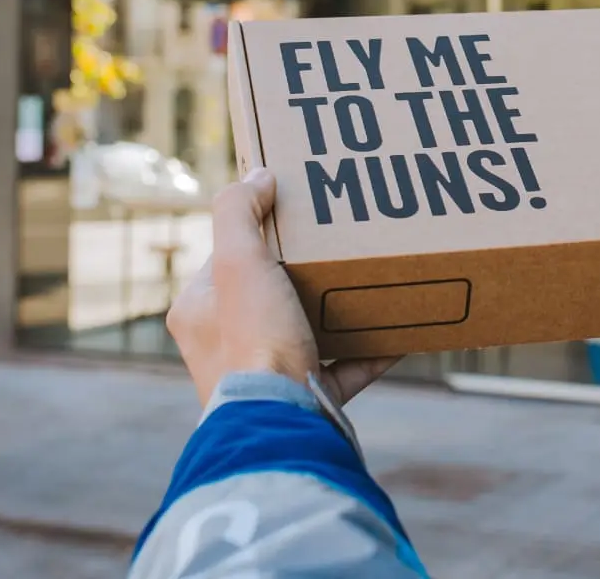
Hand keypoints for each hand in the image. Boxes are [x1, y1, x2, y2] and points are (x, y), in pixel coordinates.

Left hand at [167, 168, 397, 407]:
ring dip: (340, 306)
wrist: (280, 422)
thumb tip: (258, 176)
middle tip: (343, 242)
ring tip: (373, 278)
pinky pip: (345, 365)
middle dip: (309, 269)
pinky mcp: (307, 396)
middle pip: (273, 291)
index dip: (263, 232)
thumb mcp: (237, 262)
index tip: (300, 213)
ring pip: (309, 328)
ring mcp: (269, 374)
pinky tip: (399, 327)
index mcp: (199, 311)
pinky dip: (371, 348)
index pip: (230, 257)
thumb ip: (239, 212)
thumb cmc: (253, 341)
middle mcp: (226, 344)